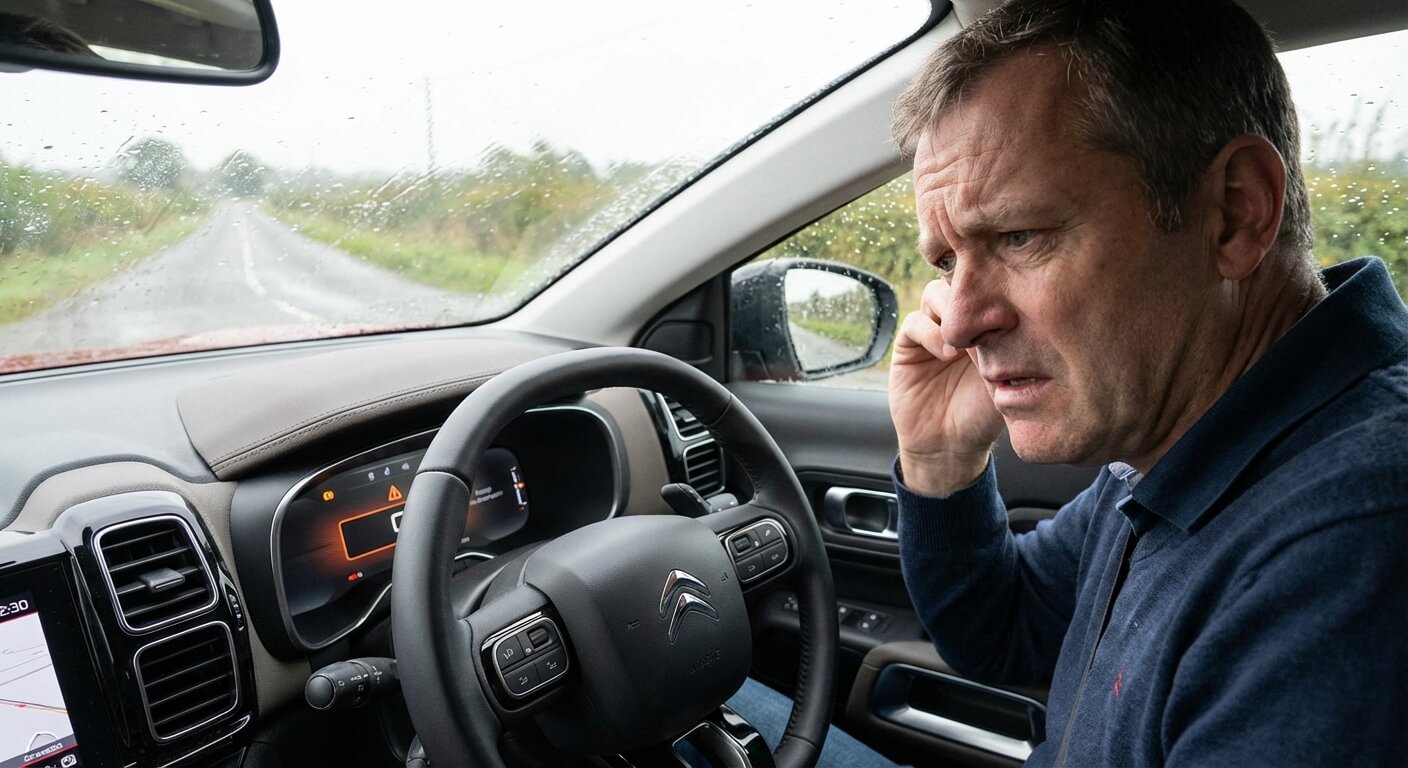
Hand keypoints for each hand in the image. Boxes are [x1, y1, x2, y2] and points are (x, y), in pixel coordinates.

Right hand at [888, 279, 1004, 495]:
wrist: (951, 446)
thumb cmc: (985, 415)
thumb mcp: (1009, 377)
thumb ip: (1011, 344)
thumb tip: (1021, 312)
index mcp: (986, 321)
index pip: (989, 285)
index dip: (1000, 288)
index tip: (1016, 307)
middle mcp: (958, 320)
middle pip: (961, 280)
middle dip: (975, 294)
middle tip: (994, 318)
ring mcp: (932, 330)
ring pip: (936, 293)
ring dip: (952, 310)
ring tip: (968, 341)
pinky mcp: (909, 345)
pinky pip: (916, 322)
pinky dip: (931, 332)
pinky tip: (949, 354)